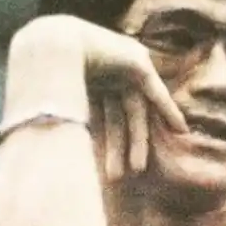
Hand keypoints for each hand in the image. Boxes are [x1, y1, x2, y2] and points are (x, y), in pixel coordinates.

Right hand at [7, 15, 187, 180]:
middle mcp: (107, 75)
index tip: (107, 169)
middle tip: (122, 176)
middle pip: (119, 118)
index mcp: (90, 83)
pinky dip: (167, 110)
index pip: (105, 117)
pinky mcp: (138, 62)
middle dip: (121, 147)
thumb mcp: (60, 110)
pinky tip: (181, 130)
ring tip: (137, 169)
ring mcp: (122, 68)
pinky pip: (156, 92)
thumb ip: (66, 128)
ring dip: (139, 140)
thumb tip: (52, 159)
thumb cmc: (44, 80)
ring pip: (136, 111)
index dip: (111, 142)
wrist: (50, 49)